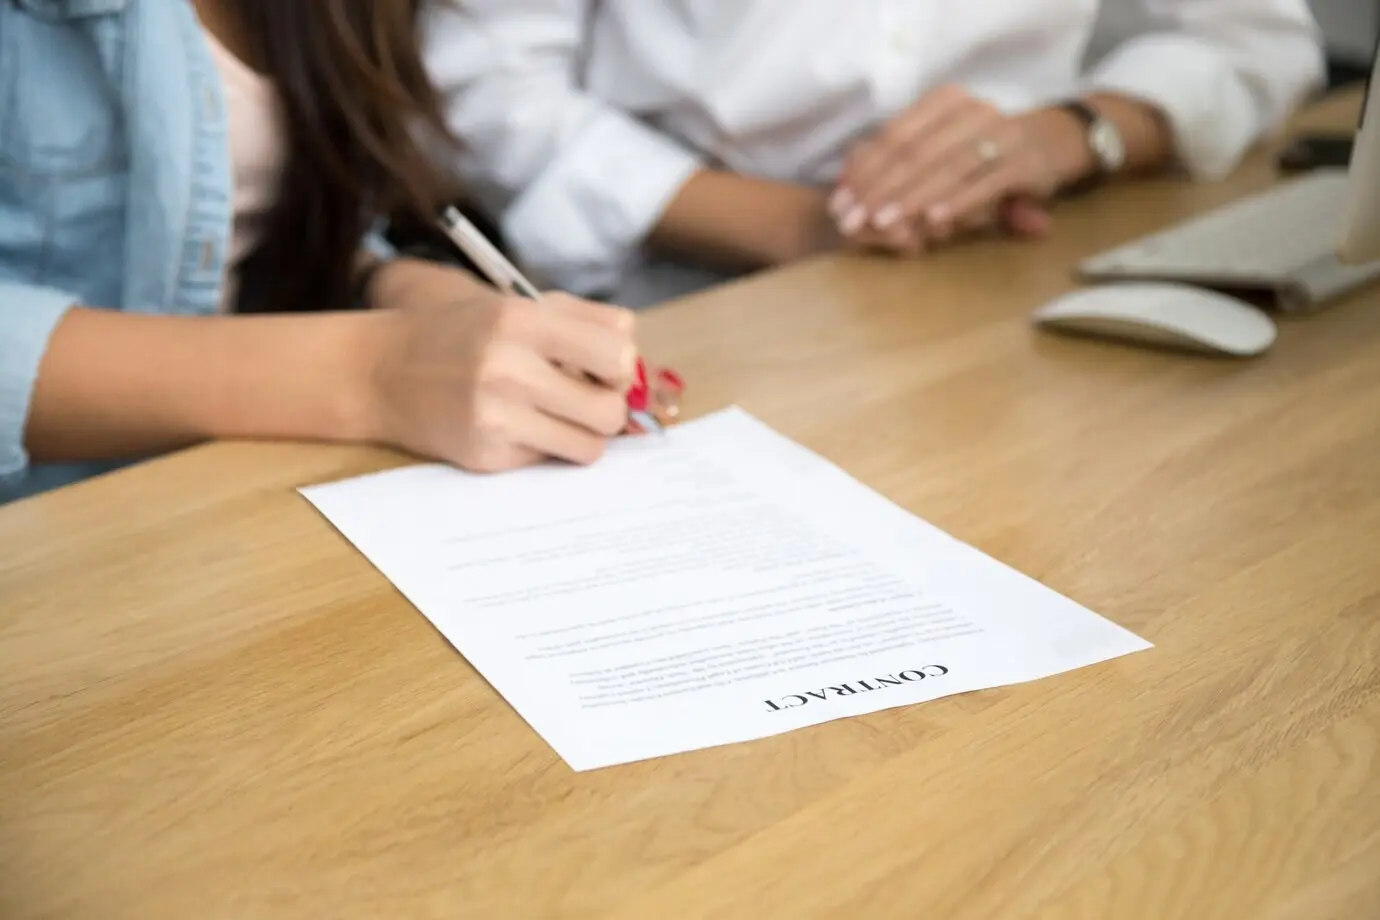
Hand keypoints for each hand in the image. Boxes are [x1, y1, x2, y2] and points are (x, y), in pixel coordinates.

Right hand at [361, 260, 636, 471]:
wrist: (381, 371)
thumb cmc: (464, 335)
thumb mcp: (518, 307)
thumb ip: (586, 322)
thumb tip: (636, 360)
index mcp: (521, 320)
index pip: (617, 354)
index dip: (620, 367)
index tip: (603, 369)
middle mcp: (507, 368)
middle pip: (611, 410)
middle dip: (607, 409)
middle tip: (585, 400)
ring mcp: (495, 416)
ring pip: (589, 447)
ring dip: (582, 435)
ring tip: (554, 415)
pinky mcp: (485, 455)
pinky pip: (549, 460)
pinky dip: (542, 445)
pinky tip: (512, 426)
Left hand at [831, 86, 1088, 247]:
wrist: (1054, 141)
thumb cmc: (982, 151)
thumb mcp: (940, 148)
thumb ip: (894, 162)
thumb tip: (841, 181)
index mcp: (945, 102)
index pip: (893, 137)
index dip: (863, 171)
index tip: (839, 203)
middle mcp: (972, 111)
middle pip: (914, 154)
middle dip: (878, 191)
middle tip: (851, 223)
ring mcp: (1001, 135)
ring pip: (945, 169)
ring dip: (911, 199)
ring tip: (882, 224)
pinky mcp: (1026, 163)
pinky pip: (986, 183)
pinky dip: (959, 201)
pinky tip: (933, 221)